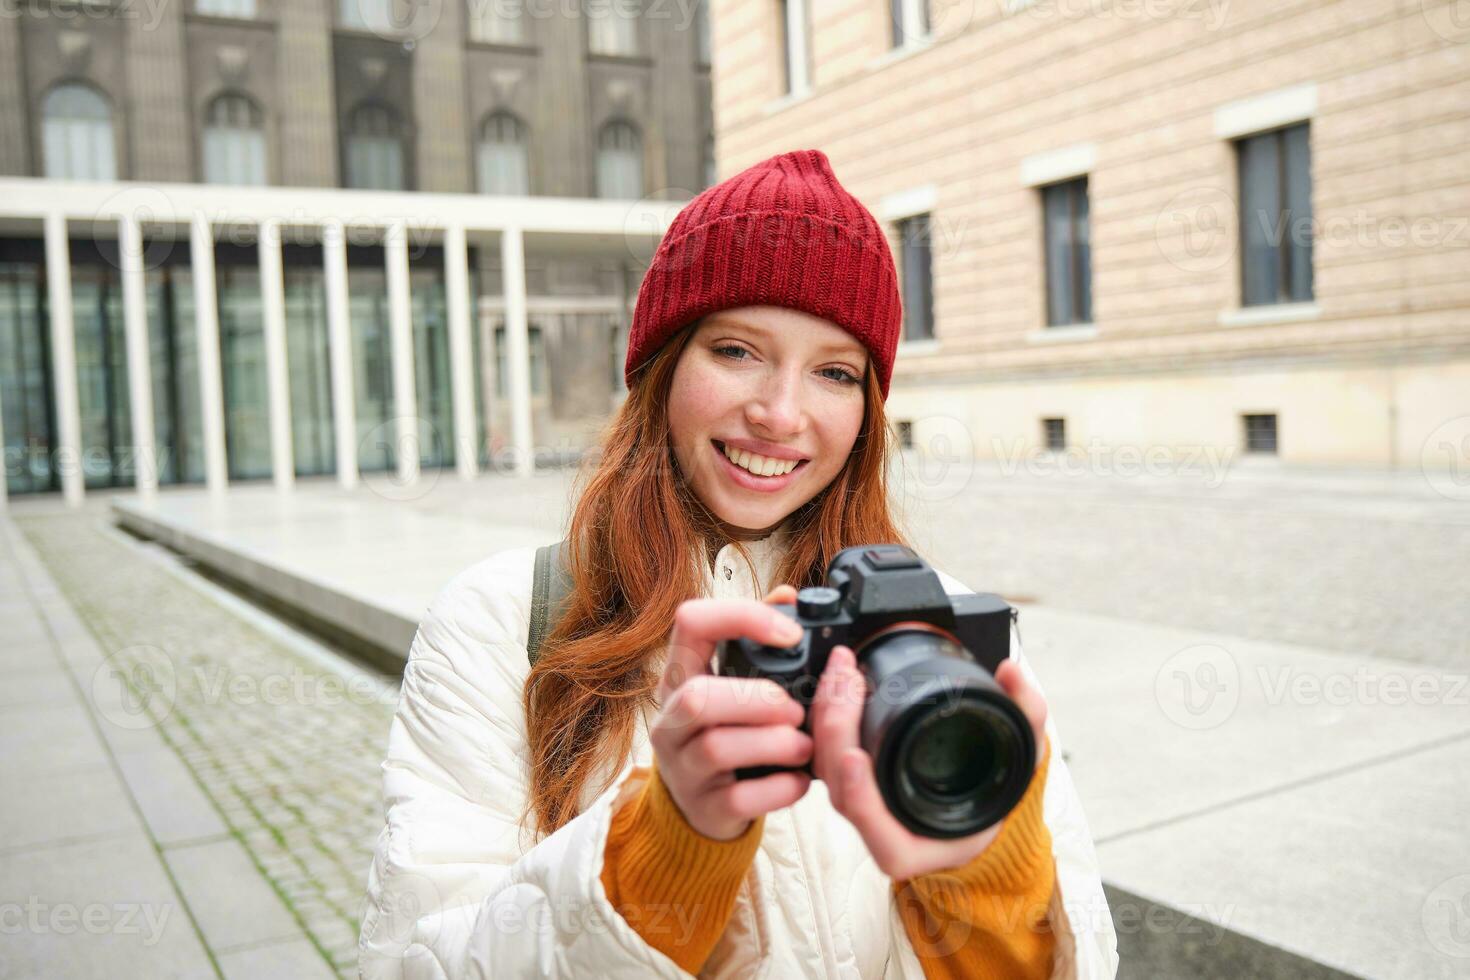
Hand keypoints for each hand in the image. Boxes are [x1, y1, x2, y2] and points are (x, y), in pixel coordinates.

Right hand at [649, 584, 812, 839]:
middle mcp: (670, 719)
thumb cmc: (725, 731)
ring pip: (717, 748)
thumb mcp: (730, 682)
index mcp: (680, 675)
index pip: (690, 622)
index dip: (742, 617)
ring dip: (775, 743)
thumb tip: (787, 595)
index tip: (790, 636)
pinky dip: (779, 788)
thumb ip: (755, 639)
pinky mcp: (705, 808)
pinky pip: (739, 798)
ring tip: (804, 745)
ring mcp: (683, 767)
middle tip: (795, 709)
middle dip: (758, 700)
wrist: (701, 807)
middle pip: (696, 697)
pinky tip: (798, 780)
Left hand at [809, 645, 1048, 879]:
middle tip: (847, 681)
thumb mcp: (1023, 756)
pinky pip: (825, 752)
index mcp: (915, 844)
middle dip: (835, 730)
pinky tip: (837, 680)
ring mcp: (860, 805)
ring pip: (825, 767)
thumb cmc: (999, 789)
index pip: (876, 827)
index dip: (860, 796)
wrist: (983, 800)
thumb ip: (1026, 715)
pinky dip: (827, 715)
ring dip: (826, 716)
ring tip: (842, 670)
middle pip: (838, 788)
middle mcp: (880, 829)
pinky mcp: (850, 778)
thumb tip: (1011, 671)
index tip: (854, 757)